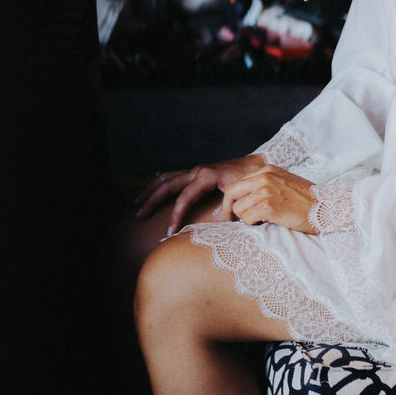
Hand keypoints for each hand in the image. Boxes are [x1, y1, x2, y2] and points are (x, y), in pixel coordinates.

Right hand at [134, 154, 266, 235]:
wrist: (257, 164)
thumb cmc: (250, 179)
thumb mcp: (241, 195)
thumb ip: (227, 210)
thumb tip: (216, 225)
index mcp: (206, 176)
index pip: (184, 198)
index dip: (175, 215)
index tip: (169, 230)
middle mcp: (197, 171)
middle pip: (167, 185)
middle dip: (152, 200)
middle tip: (139, 214)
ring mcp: (195, 170)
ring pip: (166, 178)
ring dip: (151, 190)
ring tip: (137, 202)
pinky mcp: (196, 172)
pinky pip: (173, 177)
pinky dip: (160, 184)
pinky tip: (152, 190)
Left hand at [218, 165, 316, 233]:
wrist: (327, 208)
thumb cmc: (306, 201)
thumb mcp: (283, 183)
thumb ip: (263, 186)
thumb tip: (240, 201)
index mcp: (266, 170)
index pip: (236, 184)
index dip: (231, 200)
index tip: (231, 212)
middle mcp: (264, 177)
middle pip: (230, 194)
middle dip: (227, 209)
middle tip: (230, 221)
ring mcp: (265, 191)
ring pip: (238, 208)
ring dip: (245, 219)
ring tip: (261, 220)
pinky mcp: (268, 206)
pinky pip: (246, 219)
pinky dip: (252, 224)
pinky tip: (265, 223)